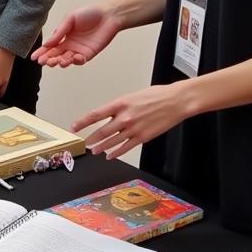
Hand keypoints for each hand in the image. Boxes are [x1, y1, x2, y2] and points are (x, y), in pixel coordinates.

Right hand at [32, 6, 121, 67]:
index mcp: (63, 35)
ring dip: (60, 62)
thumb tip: (47, 43)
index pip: (50, 46)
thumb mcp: (70, 18)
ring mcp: (78, 50)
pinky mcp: (89, 53)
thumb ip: (59, 31)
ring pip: (66, 60)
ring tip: (56, 62)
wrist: (108, 15)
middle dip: (49, 59)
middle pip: (56, 55)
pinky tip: (72, 58)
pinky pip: (80, 60)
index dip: (41, 52)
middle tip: (44, 62)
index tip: (34, 57)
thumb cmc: (90, 13)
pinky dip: (75, 61)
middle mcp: (69, 44)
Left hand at [71, 83, 187, 160]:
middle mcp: (125, 117)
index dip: (83, 122)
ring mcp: (134, 128)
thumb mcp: (132, 96)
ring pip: (112, 141)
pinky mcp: (143, 137)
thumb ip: (120, 107)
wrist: (176, 101)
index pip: (96, 114)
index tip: (75, 126)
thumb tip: (109, 115)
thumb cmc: (156, 95)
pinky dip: (116, 152)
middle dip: (92, 138)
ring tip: (94, 151)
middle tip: (85, 143)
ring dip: (102, 147)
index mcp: (120, 103)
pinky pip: (126, 147)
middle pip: (102, 131)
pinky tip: (110, 155)